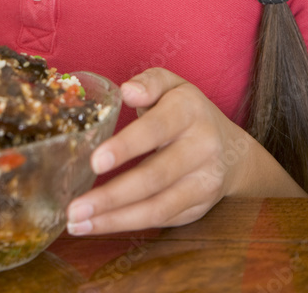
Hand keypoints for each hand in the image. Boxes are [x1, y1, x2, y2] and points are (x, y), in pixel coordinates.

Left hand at [67, 67, 251, 233]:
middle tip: (75, 207)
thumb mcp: (172, 85)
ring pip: (157, 207)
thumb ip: (149, 83)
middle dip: (113, 195)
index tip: (94, 161)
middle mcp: (202, 148)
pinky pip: (160, 220)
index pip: (155, 130)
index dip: (126, 147)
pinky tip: (97, 224)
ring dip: (115, 219)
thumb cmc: (186, 111)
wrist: (232, 149)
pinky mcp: (198, 208)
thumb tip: (127, 91)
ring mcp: (203, 182)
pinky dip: (126, 225)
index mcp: (189, 111)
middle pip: (154, 176)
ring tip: (78, 223)